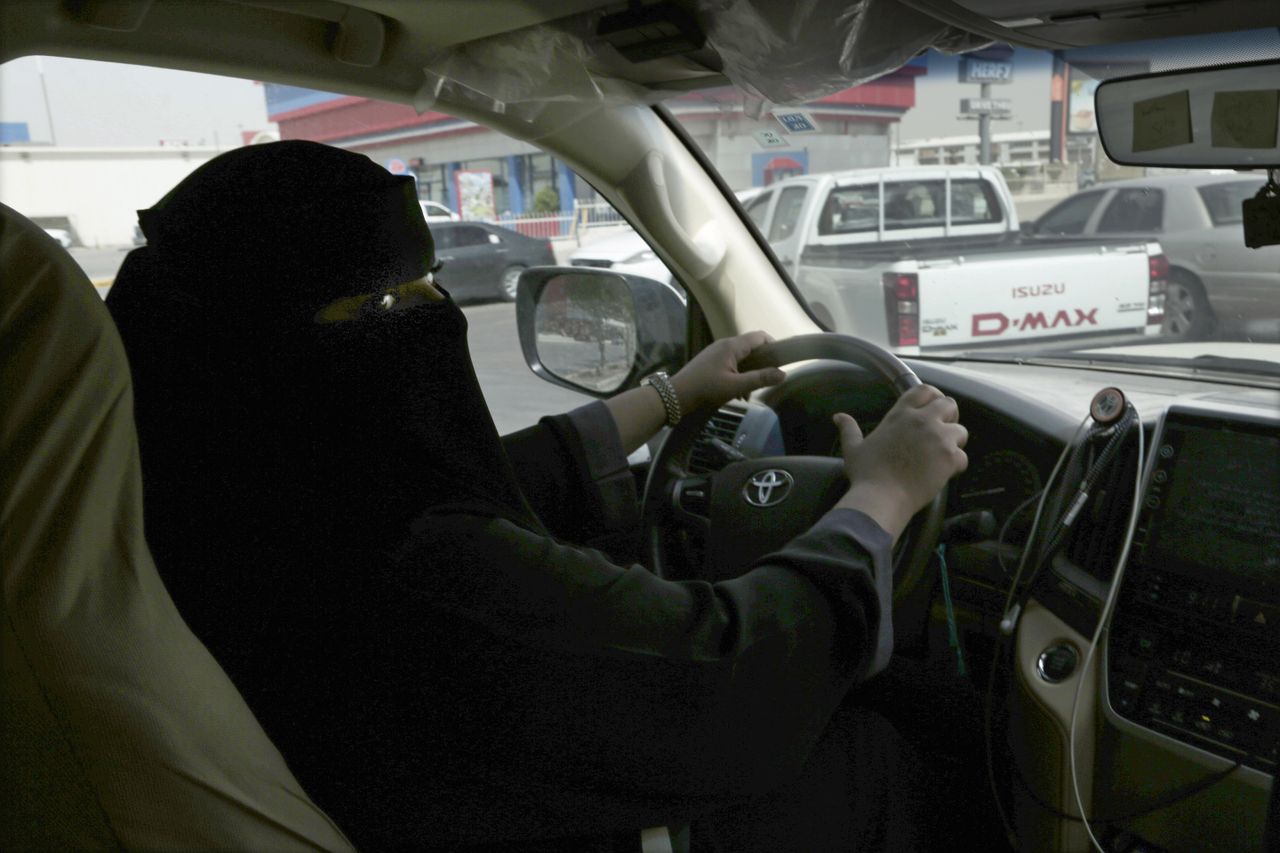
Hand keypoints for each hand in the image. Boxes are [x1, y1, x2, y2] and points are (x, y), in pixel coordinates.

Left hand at [668, 331, 786, 411]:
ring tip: (748, 393)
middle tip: (766, 381)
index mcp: (732, 345)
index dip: (774, 346)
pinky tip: (736, 394)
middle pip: (751, 347)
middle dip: (761, 364)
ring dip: (749, 373)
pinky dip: (738, 376)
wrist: (676, 395)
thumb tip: (783, 374)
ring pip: (742, 358)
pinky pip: (731, 364)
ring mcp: (716, 352)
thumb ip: (760, 379)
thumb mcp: (735, 386)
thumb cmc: (706, 389)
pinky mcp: (710, 362)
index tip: (780, 362)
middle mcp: (725, 344)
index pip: (760, 336)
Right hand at [834, 385, 968, 538]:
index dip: (933, 397)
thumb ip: (849, 429)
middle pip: (949, 404)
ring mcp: (938, 438)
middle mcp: (922, 421)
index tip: (933, 408)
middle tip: (941, 432)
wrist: (881, 498)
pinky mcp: (949, 458)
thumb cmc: (866, 474)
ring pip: (961, 431)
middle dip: (949, 416)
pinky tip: (944, 473)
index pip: (924, 390)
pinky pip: (963, 456)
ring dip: (955, 442)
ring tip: (942, 455)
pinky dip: (956, 465)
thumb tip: (838, 417)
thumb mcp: (853, 449)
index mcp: (900, 415)